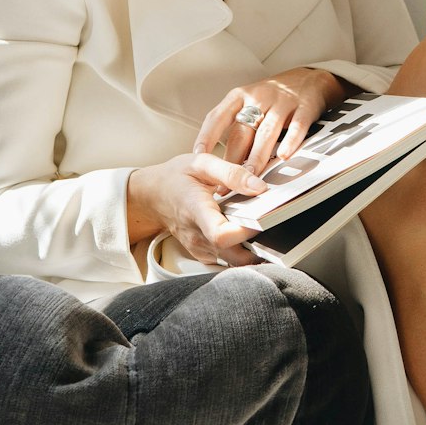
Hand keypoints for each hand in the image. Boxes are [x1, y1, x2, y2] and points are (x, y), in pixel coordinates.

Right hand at [127, 152, 268, 265]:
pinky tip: (246, 232)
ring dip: (253, 250)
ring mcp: (200, 249)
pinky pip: (229, 260)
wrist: (153, 195)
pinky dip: (242, 250)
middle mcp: (198, 237)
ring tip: (261, 227)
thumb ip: (232, 173)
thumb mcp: (201, 163)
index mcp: (196, 211)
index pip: (221, 235)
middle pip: (234, 257)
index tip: (263, 219)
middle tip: (273, 227)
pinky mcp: (204, 254)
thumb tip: (261, 188)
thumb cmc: (176, 177)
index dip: (246, 232)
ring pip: (234, 261)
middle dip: (259, 247)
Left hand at [195, 68, 348, 176]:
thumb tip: (218, 161)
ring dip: (256, 157)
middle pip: (242, 131)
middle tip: (225, 183)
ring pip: (266, 133)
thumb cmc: (274, 97)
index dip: (206, 136)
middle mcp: (259, 97)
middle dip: (232, 160)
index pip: (217, 116)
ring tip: (249, 177)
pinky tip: (284, 156)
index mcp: (240, 96)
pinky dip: (290, 142)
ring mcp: (282, 102)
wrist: (310, 78)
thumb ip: (236, 126)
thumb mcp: (249, 102)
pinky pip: (296, 127)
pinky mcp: (304, 108)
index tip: (198, 156)